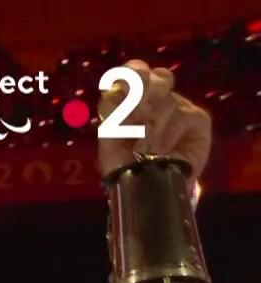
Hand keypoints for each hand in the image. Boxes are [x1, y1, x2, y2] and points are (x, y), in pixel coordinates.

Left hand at [96, 60, 211, 181]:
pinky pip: (183, 117)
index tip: (120, 86)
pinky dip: (166, 135)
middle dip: (144, 92)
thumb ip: (110, 118)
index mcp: (132, 97)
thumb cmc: (125, 163)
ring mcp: (179, 105)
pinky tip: (159, 151)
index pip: (134, 70)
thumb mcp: (110, 141)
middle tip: (136, 114)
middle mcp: (157, 97)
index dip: (130, 73)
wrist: (146, 187)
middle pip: (158, 76)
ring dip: (150, 129)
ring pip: (167, 101)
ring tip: (142, 150)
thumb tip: (110, 94)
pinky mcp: (198, 119)